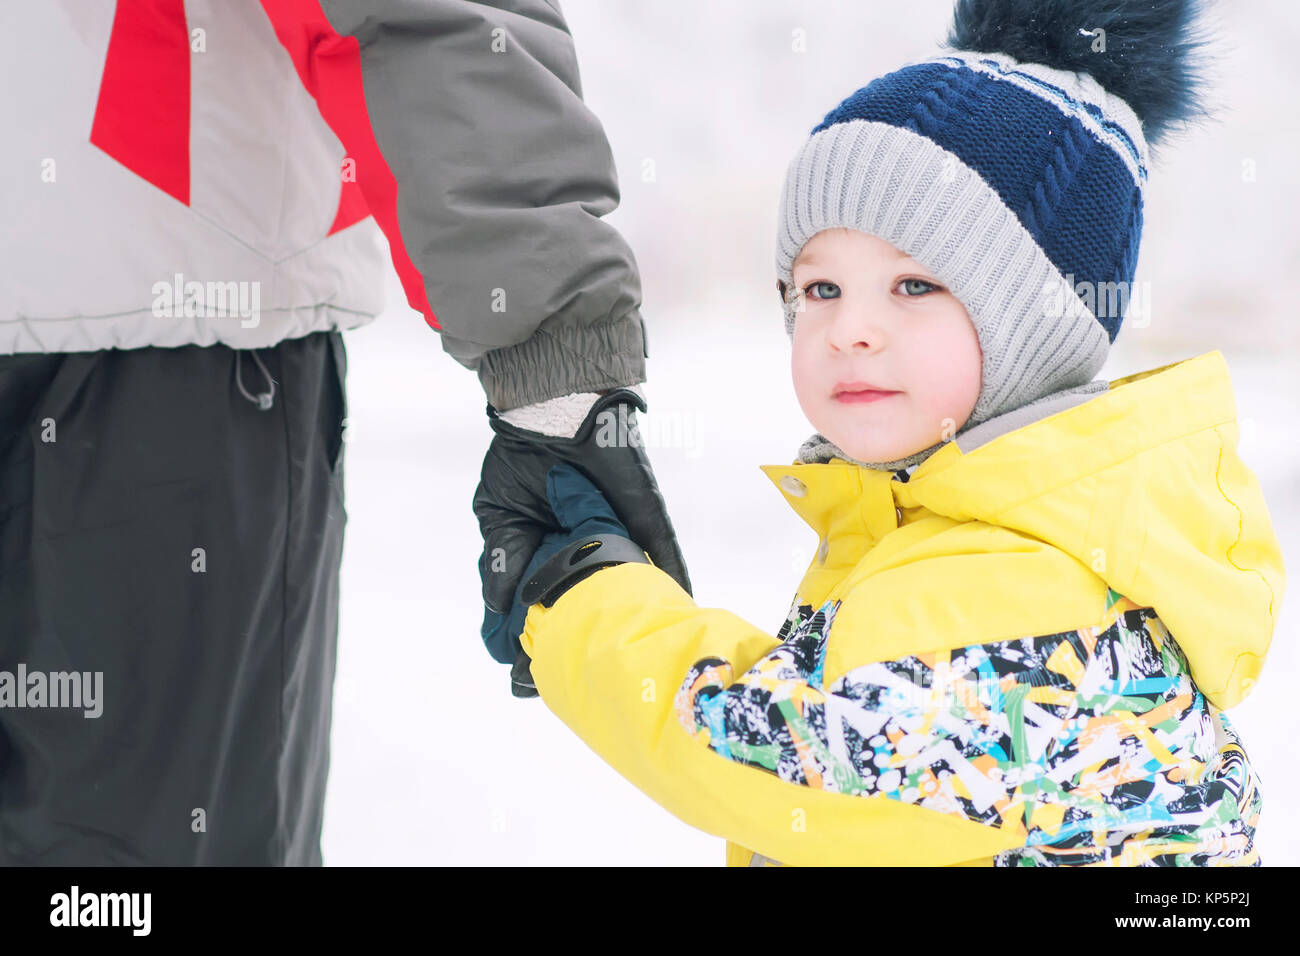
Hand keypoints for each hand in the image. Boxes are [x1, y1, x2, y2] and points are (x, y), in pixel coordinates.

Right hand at [473, 388, 691, 675]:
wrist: (557, 414)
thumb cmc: (523, 462)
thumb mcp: (499, 515)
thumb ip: (502, 562)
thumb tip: (501, 608)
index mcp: (548, 550)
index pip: (548, 600)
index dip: (539, 634)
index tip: (528, 669)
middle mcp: (587, 546)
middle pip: (595, 599)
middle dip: (587, 634)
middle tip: (576, 674)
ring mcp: (620, 532)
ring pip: (629, 582)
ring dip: (631, 613)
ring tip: (631, 653)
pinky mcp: (646, 517)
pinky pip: (666, 549)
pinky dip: (674, 575)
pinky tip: (680, 604)